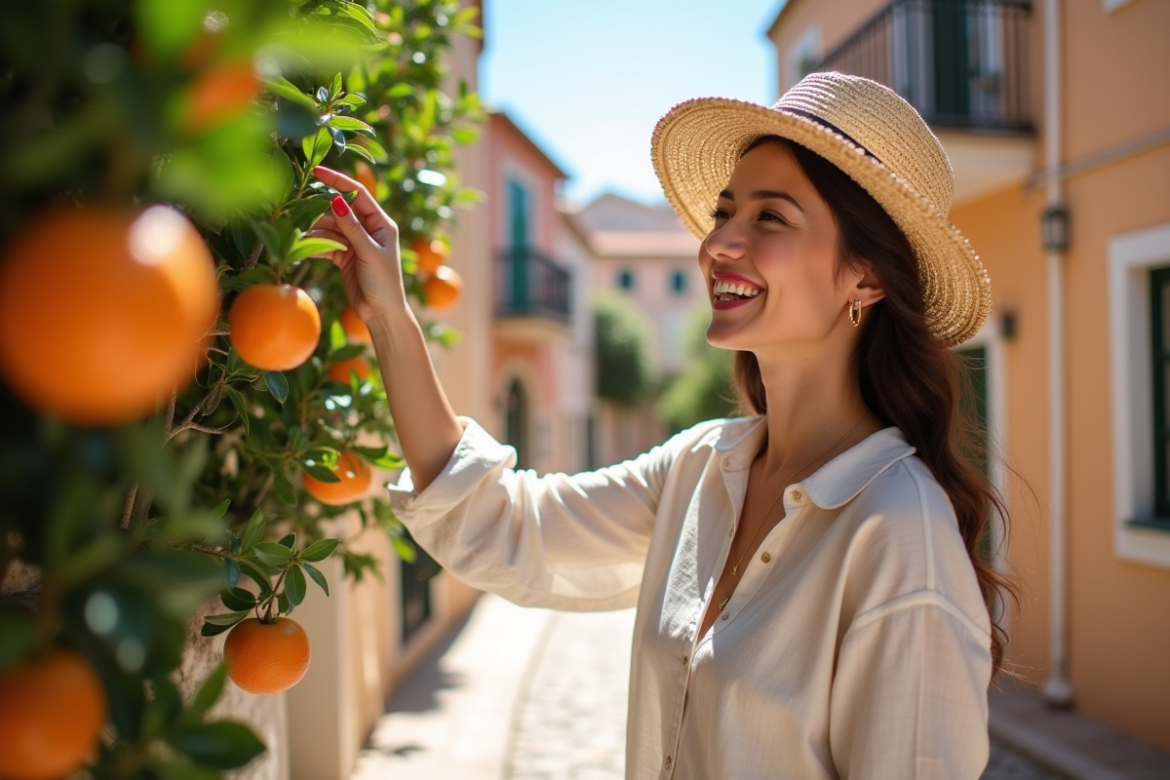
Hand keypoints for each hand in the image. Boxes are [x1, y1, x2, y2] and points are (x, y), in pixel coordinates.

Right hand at [309, 165, 405, 321]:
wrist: (382, 313)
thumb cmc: (384, 283)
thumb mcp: (369, 253)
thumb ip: (352, 228)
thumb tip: (337, 200)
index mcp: (381, 223)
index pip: (358, 194)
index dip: (338, 181)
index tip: (317, 171)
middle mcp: (368, 229)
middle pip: (340, 210)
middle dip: (320, 208)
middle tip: (298, 206)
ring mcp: (355, 242)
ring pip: (330, 226)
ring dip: (315, 227)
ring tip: (298, 227)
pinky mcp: (344, 256)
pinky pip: (327, 243)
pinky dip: (315, 243)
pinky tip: (302, 243)